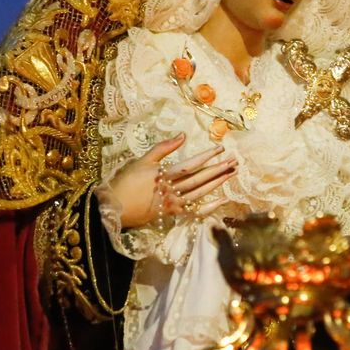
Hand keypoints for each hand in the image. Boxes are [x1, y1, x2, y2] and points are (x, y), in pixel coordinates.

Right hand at [106, 133, 235, 229]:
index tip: (221, 148)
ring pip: (200, 193)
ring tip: (232, 174)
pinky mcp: (172, 214)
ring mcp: (173, 204)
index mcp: (164, 175)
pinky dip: (209, 207)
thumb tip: (183, 135)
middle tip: (235, 161)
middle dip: (218, 169)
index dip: (207, 156)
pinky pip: (194, 211)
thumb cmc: (126, 182)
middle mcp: (171, 190)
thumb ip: (163, 148)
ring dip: (217, 183)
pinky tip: (222, 200)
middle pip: (200, 179)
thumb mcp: (142, 161)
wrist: (114, 208)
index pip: (191, 165)